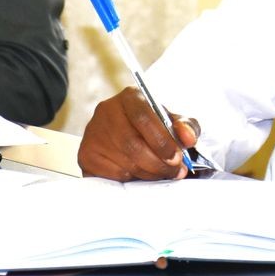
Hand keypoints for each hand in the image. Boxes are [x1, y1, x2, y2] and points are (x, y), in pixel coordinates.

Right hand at [78, 86, 199, 180]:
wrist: (125, 131)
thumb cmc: (152, 126)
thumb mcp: (171, 120)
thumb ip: (186, 126)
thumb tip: (188, 138)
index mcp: (131, 97)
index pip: (144, 116)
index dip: (162, 141)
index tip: (178, 157)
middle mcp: (107, 111)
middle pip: (132, 143)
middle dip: (158, 163)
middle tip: (175, 171)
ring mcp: (93, 133)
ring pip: (124, 162)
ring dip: (149, 173)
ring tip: (162, 173)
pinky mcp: (86, 154)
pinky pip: (112, 174)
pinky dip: (131, 179)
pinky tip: (140, 174)